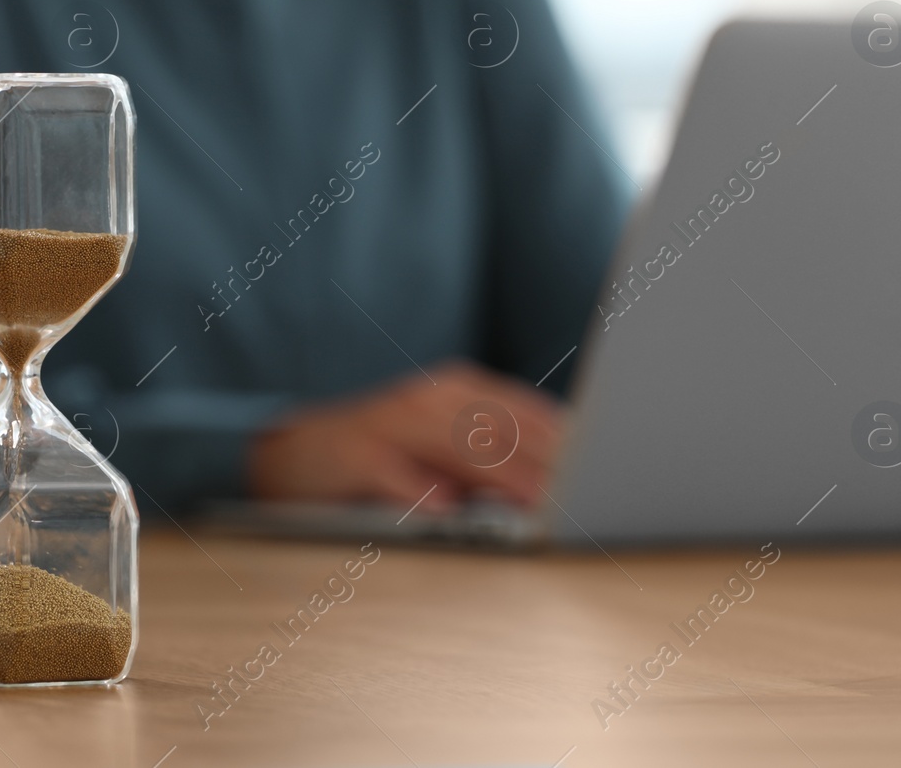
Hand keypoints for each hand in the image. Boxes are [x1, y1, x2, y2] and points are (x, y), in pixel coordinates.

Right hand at [248, 360, 564, 512]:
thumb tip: (568, 485)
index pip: (527, 414)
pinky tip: (446, 508)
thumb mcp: (446, 448)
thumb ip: (499, 459)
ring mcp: (389, 423)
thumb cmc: (386, 456)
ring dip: (498, 475)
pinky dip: (419, 489)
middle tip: (582, 495)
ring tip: (535, 502)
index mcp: (459, 392)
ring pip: (454, 444)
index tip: (607, 473)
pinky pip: (391, 471)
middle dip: (544, 462)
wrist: (294, 455)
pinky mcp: (352, 453)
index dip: (568, 444)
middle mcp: (428, 399)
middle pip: (499, 428)